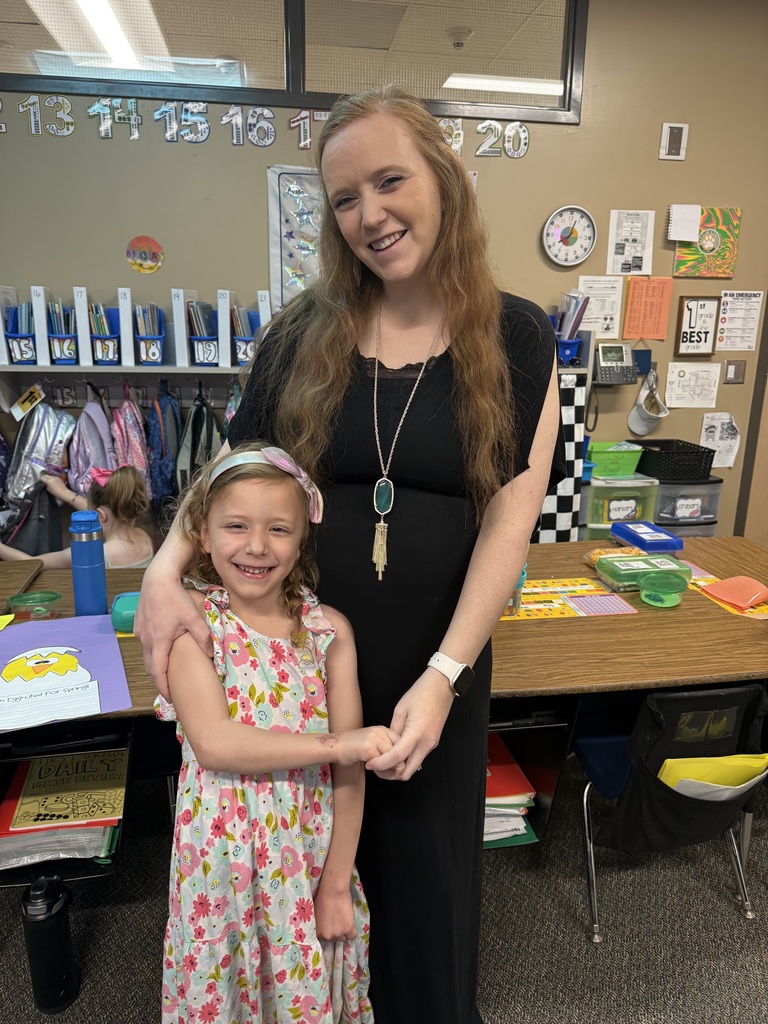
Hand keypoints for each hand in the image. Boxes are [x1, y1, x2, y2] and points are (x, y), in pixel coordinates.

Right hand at [40, 472, 70, 502]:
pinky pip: (54, 477)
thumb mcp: (48, 489)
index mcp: (48, 481)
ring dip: (48, 477)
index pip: (42, 477)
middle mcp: (52, 478)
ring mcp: (56, 477)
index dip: (40, 479)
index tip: (41, 481)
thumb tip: (45, 483)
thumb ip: (46, 485)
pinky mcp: (59, 478)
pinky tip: (54, 482)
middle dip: (44, 477)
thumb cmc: (55, 492)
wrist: (63, 492)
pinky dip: (52, 478)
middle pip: (45, 475)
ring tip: (49, 481)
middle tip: (44, 480)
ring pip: (50, 475)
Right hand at [134, 571, 212, 697]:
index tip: (170, 698)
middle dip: (159, 678)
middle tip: (170, 687)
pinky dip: (153, 650)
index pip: (158, 673)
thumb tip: (212, 654)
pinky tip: (164, 646)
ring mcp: (140, 631)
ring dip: (156, 663)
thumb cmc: (174, 597)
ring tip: (168, 668)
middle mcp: (146, 639)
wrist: (157, 577)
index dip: (164, 688)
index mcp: (158, 642)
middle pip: (150, 666)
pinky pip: (146, 642)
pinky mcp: (139, 623)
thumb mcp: (192, 617)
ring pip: (147, 654)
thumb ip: (202, 636)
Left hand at [314, 884, 355, 942]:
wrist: (333, 891)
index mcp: (319, 934)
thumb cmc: (322, 899)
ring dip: (344, 931)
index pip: (326, 939)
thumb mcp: (316, 916)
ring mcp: (339, 933)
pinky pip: (353, 936)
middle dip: (337, 932)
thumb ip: (320, 926)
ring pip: (344, 938)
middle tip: (338, 921)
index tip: (332, 925)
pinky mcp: (349, 928)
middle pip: (335, 939)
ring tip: (344, 920)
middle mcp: (328, 937)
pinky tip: (350, 923)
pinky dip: (353, 931)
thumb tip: (323, 928)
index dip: (330, 931)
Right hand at [334, 725, 399, 766]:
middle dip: (397, 767)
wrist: (334, 746)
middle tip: (388, 773)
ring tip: (379, 772)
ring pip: (395, 759)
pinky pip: (383, 764)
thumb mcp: (373, 744)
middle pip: (402, 752)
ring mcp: (375, 739)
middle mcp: (381, 732)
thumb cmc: (352, 748)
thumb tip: (402, 766)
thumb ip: (386, 751)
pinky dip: (380, 772)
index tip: (395, 768)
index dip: (402, 759)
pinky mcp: (369, 749)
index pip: (403, 744)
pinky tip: (371, 769)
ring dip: (389, 771)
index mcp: (384, 730)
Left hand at [365, 668, 453, 780]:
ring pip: (413, 766)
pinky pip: (418, 757)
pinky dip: (407, 759)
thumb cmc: (421, 693)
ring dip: (399, 767)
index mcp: (416, 733)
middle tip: (378, 766)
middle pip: (407, 772)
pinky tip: (397, 751)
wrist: (442, 687)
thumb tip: (387, 746)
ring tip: (385, 759)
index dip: (381, 763)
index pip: (397, 757)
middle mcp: (426, 743)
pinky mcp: (433, 742)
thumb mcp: (400, 710)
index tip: (370, 764)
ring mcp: (432, 744)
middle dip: (391, 773)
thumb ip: (393, 731)